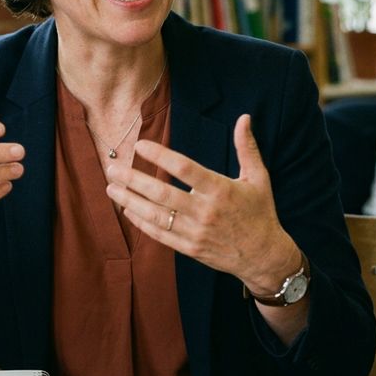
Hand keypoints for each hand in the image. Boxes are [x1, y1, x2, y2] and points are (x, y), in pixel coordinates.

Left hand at [106, 114, 299, 291]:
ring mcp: (195, 232)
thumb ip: (247, 147)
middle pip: (161, 193)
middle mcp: (205, 211)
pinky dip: (140, 222)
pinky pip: (159, 234)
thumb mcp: (258, 178)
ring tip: (110, 188)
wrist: (264, 257)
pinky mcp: (189, 248)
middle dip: (133, 179)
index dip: (160, 156)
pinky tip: (126, 210)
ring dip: (129, 201)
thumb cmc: (260, 212)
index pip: (184, 168)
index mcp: (220, 189)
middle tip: (112, 167)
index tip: (140, 145)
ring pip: (155, 215)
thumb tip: (244, 117)